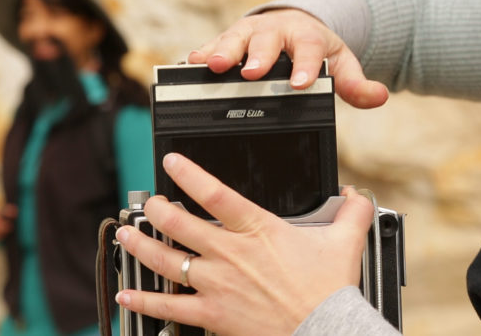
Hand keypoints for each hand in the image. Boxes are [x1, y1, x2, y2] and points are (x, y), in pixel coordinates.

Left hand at [115, 153, 373, 334]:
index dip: (188, 173)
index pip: (214, 193)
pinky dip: (145, 300)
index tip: (171, 162)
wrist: (325, 333)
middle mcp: (230, 254)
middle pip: (179, 224)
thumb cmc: (329, 291)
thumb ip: (351, 213)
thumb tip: (355, 195)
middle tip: (148, 202)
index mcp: (257, 230)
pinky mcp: (212, 315)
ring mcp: (217, 285)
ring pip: (167, 260)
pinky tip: (127, 294)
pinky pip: (170, 307)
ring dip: (141, 246)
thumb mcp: (345, 242)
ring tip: (124, 236)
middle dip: (156, 209)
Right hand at [188, 8, 388, 108]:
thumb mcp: (340, 62)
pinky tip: (191, 63)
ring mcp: (250, 33)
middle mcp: (275, 30)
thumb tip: (379, 96)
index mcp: (305, 35)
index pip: (307, 49)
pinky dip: (203, 53)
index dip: (303, 65)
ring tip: (212, 65)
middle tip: (248, 73)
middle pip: (266, 40)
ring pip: (235, 38)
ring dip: (223, 51)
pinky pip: (214, 44)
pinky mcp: (229, 39)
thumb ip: (355, 82)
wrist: (295, 24)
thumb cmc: (315, 47)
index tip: (300, 83)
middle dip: (256, 56)